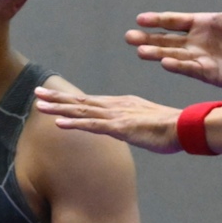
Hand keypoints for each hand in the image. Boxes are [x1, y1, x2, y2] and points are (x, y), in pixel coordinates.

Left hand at [31, 89, 181, 153]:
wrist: (184, 126)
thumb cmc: (168, 128)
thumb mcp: (144, 123)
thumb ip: (130, 124)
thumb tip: (122, 129)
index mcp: (120, 104)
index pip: (89, 101)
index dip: (69, 99)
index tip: (52, 97)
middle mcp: (115, 106)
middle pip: (80, 101)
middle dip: (57, 98)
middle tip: (37, 93)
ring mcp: (116, 115)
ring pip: (81, 110)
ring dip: (59, 108)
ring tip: (39, 104)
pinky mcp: (119, 127)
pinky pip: (92, 125)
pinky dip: (74, 123)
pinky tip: (58, 123)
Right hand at [124, 0, 221, 89]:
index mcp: (201, 24)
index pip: (174, 21)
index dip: (157, 20)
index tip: (140, 19)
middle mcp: (196, 42)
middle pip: (166, 40)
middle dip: (148, 38)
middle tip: (129, 37)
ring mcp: (200, 58)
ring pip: (173, 55)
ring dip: (157, 53)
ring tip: (141, 52)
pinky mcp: (208, 73)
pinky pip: (190, 69)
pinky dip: (178, 66)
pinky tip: (165, 63)